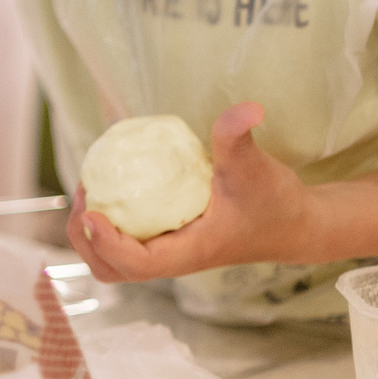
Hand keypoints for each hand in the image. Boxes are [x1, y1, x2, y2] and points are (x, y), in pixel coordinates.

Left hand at [67, 104, 318, 283]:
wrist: (295, 225)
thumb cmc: (275, 202)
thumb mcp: (255, 168)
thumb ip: (240, 138)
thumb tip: (247, 108)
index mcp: (188, 254)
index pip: (137, 265)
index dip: (107, 244)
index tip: (91, 210)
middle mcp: (173, 259)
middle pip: (112, 270)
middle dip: (86, 240)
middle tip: (82, 194)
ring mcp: (168, 252)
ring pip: (114, 261)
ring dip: (90, 234)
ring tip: (88, 190)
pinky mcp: (168, 241)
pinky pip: (126, 240)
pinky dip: (107, 222)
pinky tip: (110, 184)